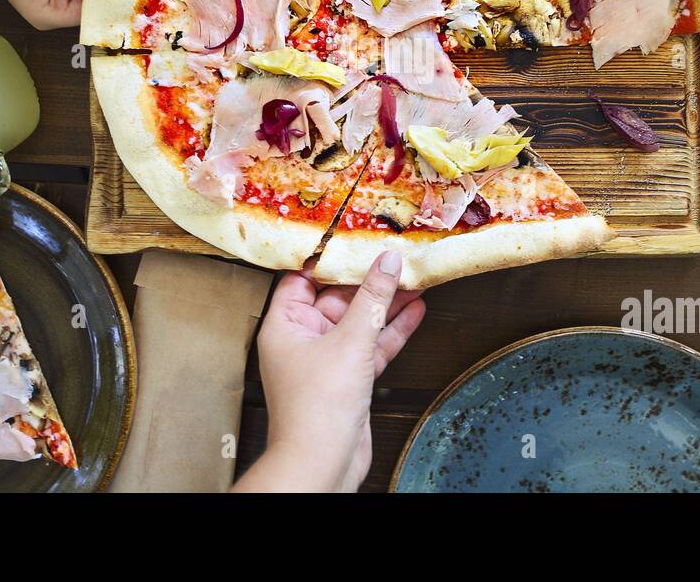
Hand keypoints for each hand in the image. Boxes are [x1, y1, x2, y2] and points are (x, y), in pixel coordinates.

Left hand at [232, 251, 425, 491]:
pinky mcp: (349, 378)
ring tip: (413, 278)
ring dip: (386, 303)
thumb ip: (373, 298)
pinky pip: (371, 344)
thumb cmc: (317, 407)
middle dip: (367, 279)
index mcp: (284, 325)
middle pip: (336, 297)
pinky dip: (392, 329)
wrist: (322, 463)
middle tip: (394, 256)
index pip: (302, 278)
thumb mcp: (350, 340)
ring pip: (359, 321)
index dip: (327, 258)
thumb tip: (388, 261)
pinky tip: (415, 310)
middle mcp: (302, 339)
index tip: (353, 237)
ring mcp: (327, 360)